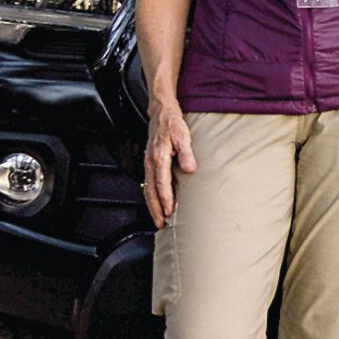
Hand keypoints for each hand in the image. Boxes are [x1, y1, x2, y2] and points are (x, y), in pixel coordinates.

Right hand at [144, 98, 195, 228]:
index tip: (169, 211)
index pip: (162, 183)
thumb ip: (186, 153)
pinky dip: (152, 197)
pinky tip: (157, 204)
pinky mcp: (150, 164)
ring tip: (159, 220)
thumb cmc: (173, 124)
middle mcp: (150, 163)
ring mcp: (148, 164)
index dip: (165, 198)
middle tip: (161, 224)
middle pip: (150, 191)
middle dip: (155, 209)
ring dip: (152, 206)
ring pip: (147, 189)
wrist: (161, 113)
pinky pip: (149, 184)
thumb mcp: (183, 135)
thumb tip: (190, 169)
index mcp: (158, 157)